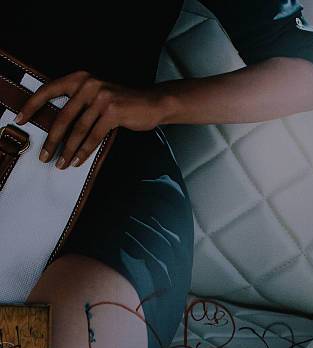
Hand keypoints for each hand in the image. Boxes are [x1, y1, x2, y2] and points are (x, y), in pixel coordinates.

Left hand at [15, 71, 163, 168]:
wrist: (152, 103)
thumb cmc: (123, 104)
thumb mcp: (97, 97)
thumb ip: (79, 105)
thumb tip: (57, 128)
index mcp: (80, 78)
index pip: (49, 90)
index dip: (32, 105)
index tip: (20, 119)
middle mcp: (89, 85)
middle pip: (63, 116)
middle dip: (52, 140)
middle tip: (44, 155)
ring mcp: (101, 98)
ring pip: (78, 130)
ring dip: (68, 151)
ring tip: (61, 164)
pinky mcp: (113, 112)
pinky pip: (94, 137)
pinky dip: (84, 151)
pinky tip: (77, 161)